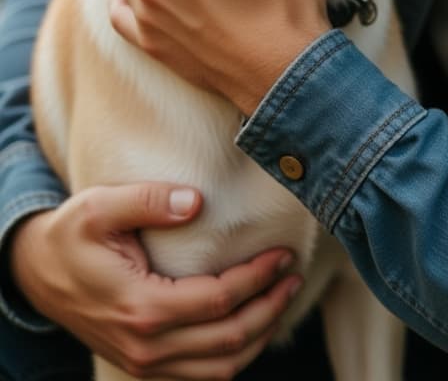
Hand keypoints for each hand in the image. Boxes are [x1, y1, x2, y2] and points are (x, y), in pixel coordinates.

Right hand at [10, 184, 302, 378]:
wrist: (37, 274)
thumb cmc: (71, 235)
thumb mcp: (100, 205)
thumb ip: (149, 201)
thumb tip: (197, 201)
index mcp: (142, 306)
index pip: (219, 299)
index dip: (258, 278)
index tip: (283, 253)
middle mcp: (146, 346)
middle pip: (228, 340)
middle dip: (270, 308)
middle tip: (294, 274)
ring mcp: (144, 363)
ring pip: (220, 369)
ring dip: (258, 337)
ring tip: (282, 299)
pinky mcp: (144, 365)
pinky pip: (201, 377)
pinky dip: (232, 357)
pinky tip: (250, 326)